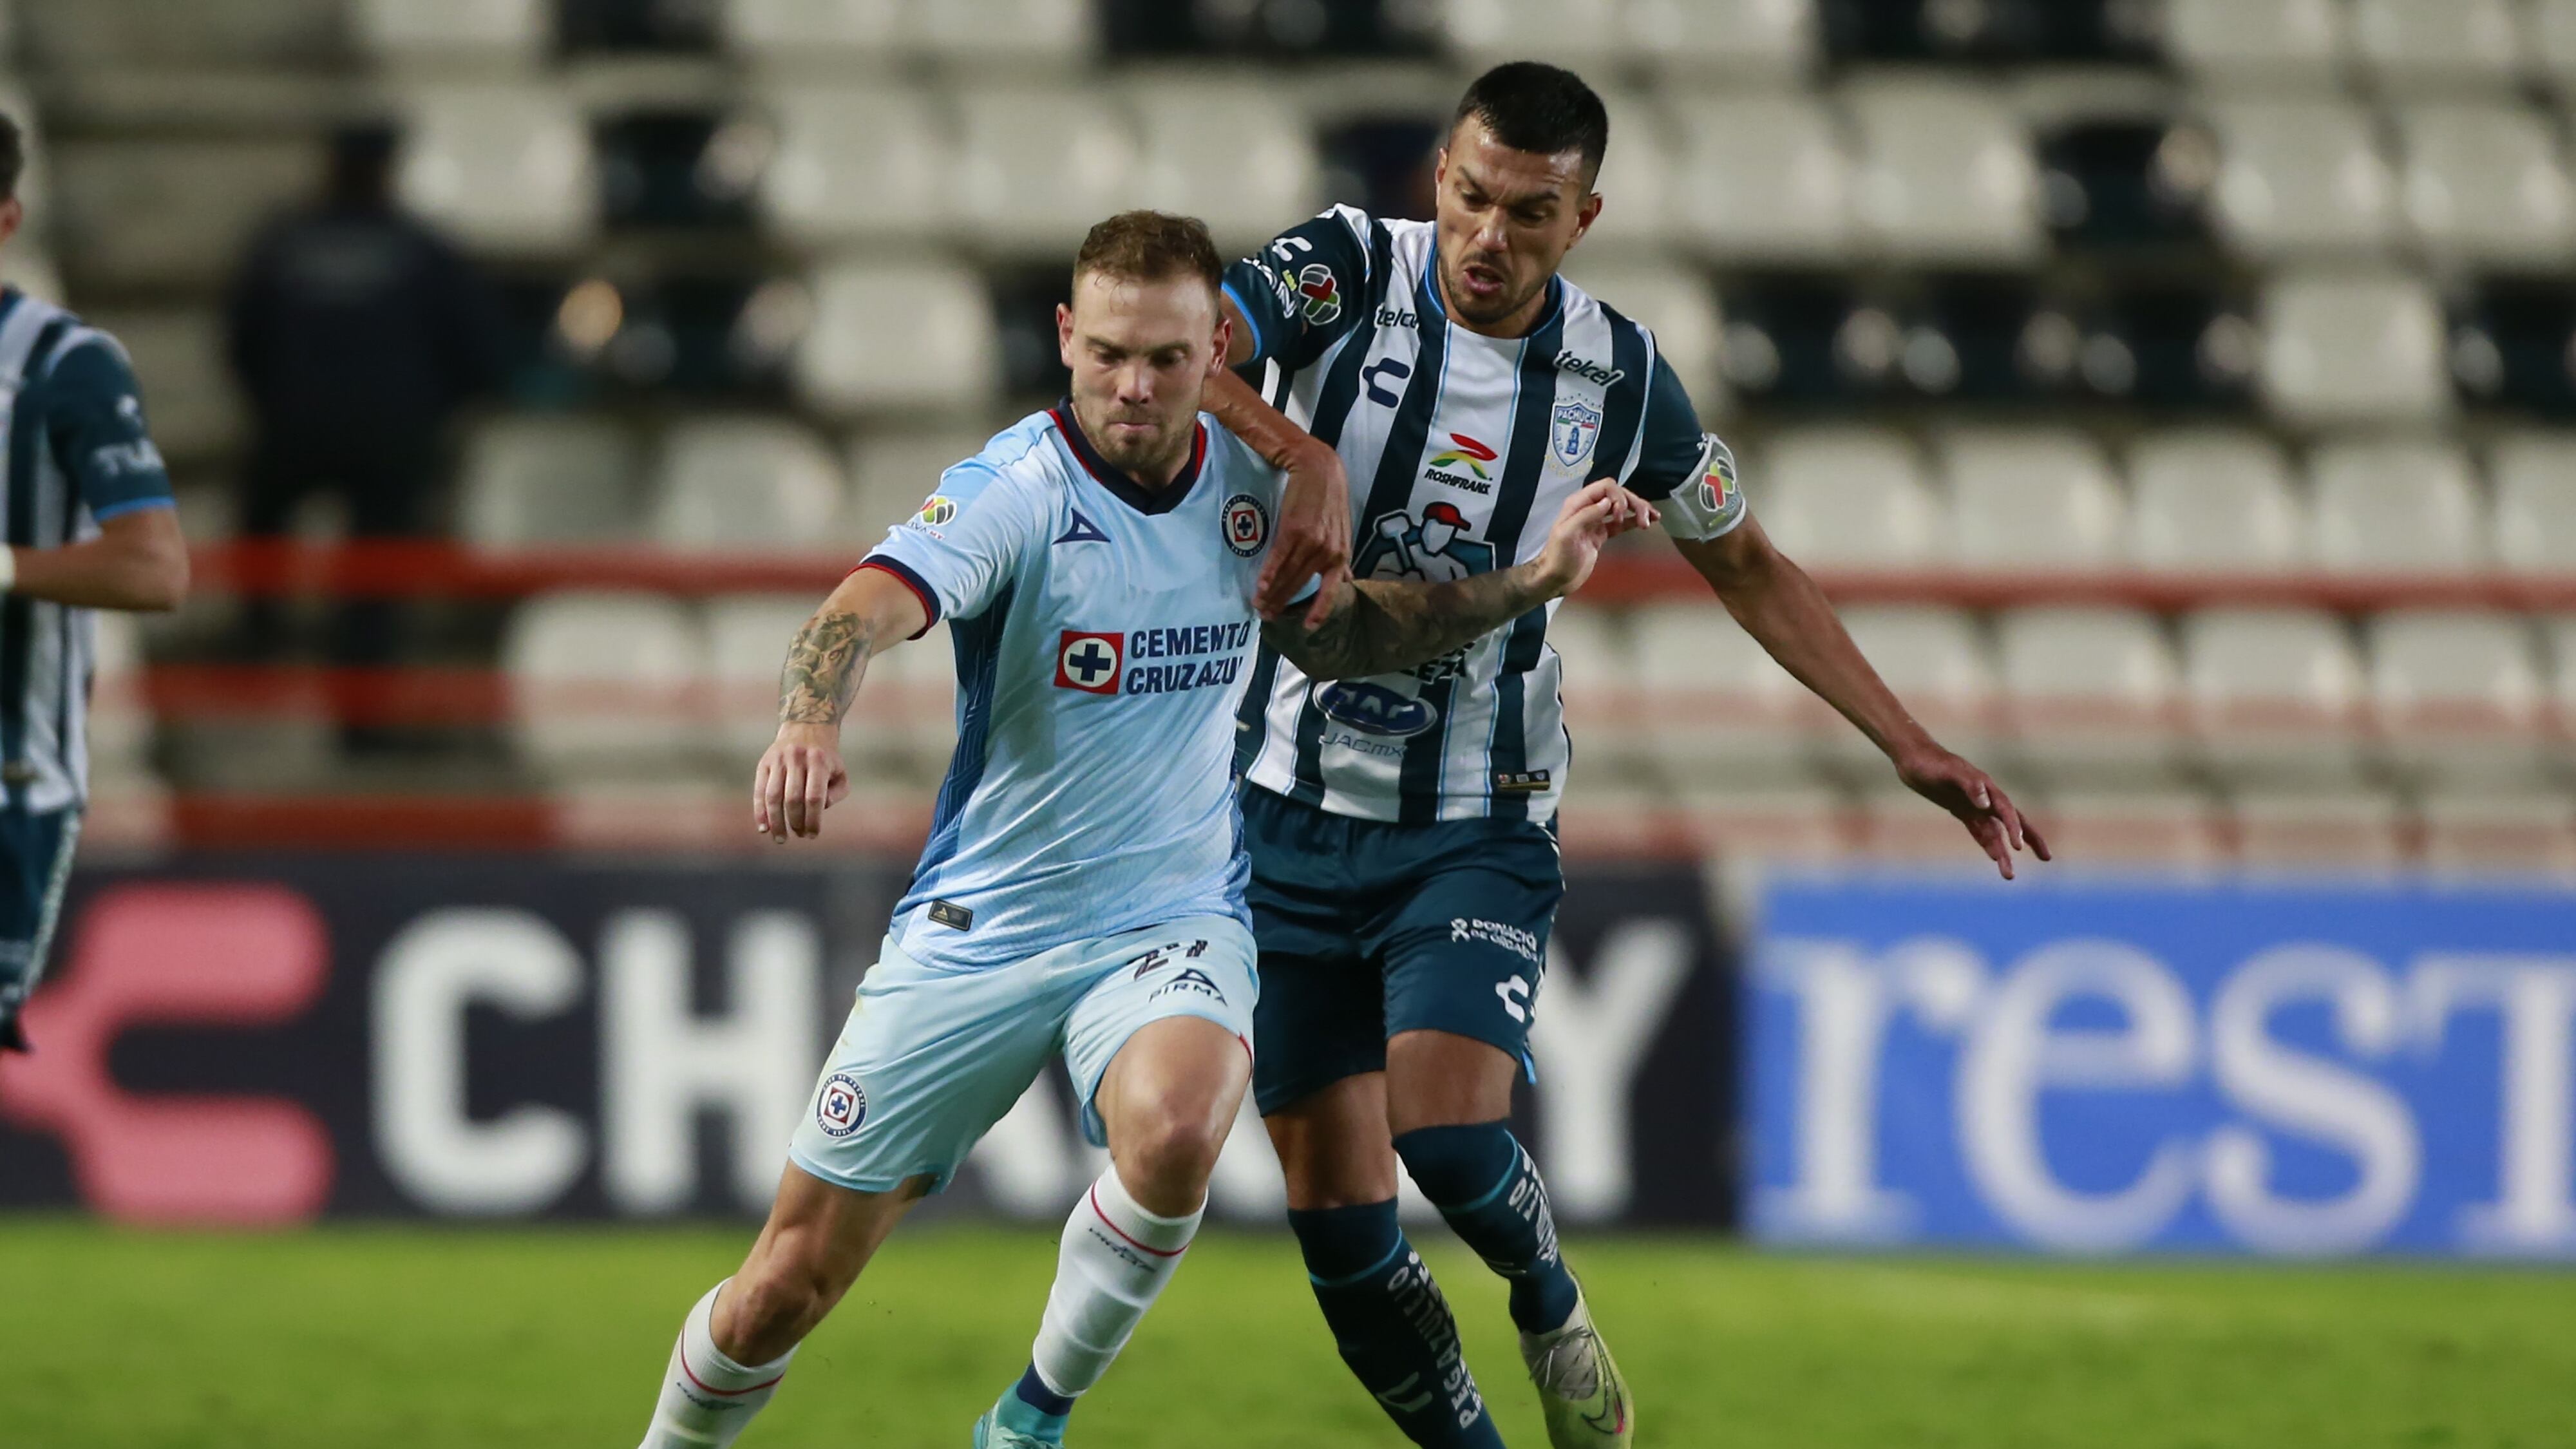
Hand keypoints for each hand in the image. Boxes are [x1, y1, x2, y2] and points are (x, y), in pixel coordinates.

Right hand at [754, 722, 849, 841]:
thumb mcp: (840, 772)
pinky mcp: (764, 763)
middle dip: (795, 822)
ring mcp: (778, 760)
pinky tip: (764, 828)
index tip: (812, 835)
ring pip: (773, 796)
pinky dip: (760, 812)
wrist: (806, 727)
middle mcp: (796, 758)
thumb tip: (819, 810)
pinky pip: (759, 791)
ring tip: (781, 838)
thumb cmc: (826, 759)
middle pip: (793, 799)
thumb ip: (836, 794)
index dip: (813, 820)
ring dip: (776, 822)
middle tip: (799, 835)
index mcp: (819, 761)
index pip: (814, 797)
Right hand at [1259, 440, 1351, 629]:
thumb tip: (1346, 578)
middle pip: (1301, 584)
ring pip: (1288, 574)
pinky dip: (1268, 574)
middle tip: (1267, 615)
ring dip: (1271, 592)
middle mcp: (1328, 552)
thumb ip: (1340, 555)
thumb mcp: (1341, 529)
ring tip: (1258, 605)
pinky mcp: (1295, 529)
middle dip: (1283, 602)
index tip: (1308, 627)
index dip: (1320, 610)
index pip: (1330, 590)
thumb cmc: (1327, 497)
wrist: (1318, 467)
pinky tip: (1259, 587)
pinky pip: (1279, 558)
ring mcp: (1312, 541)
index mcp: (1341, 554)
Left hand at [1531, 479, 1658, 598]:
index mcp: (1578, 503)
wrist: (1555, 578)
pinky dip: (1634, 521)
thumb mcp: (1567, 534)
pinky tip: (1648, 522)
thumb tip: (1608, 502)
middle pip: (1617, 495)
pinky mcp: (1601, 535)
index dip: (1618, 497)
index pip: (1606, 487)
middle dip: (1633, 503)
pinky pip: (1621, 523)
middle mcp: (1588, 508)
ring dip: (1638, 510)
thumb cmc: (1558, 557)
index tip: (1620, 515)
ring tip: (1653, 519)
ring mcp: (1596, 522)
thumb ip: (1586, 515)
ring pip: (1622, 508)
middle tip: (1645, 519)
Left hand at [1894, 745, 2051, 879]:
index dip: (2014, 828)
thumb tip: (1986, 804)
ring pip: (1995, 832)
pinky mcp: (1962, 810)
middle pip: (2014, 821)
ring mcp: (1975, 805)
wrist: (1914, 758)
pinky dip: (1987, 843)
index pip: (2007, 811)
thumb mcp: (1948, 772)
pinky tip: (1994, 857)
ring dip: (2002, 852)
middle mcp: (1986, 798)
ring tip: (2009, 876)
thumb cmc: (1931, 763)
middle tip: (2047, 858)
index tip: (2018, 847)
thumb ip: (1969, 785)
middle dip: (2030, 839)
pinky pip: (1980, 830)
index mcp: (1987, 787)